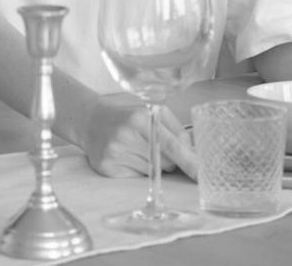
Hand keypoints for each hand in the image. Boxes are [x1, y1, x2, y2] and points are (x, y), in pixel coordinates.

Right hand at [78, 94, 196, 178]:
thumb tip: (192, 153)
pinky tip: (127, 156)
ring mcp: (114, 153)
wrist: (91, 121)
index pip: (170, 145)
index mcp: (140, 118)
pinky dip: (138, 170)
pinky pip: (136, 178)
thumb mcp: (153, 112)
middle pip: (165, 163)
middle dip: (168, 159)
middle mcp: (126, 136)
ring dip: (152, 164)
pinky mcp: (107, 168)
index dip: (188, 161)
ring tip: (137, 148)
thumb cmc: (128, 116)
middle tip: (153, 145)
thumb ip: (176, 130)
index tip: (200, 174)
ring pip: (152, 172)